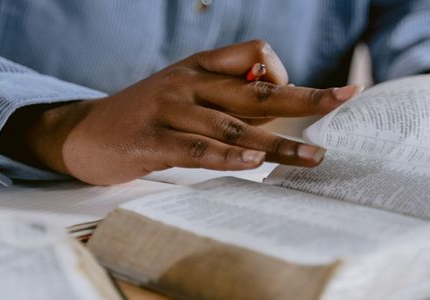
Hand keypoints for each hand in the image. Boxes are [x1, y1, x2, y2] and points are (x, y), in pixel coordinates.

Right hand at [0, 40, 361, 184]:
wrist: (84, 132)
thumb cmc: (146, 115)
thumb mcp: (186, 92)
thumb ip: (228, 96)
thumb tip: (278, 104)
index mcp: (200, 67)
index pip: (254, 52)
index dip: (280, 71)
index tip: (288, 96)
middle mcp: (189, 83)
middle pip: (257, 89)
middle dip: (306, 98)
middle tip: (345, 99)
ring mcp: (169, 110)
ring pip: (234, 125)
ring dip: (279, 143)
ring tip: (314, 157)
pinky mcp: (151, 141)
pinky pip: (196, 148)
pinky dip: (227, 155)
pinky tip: (253, 162)